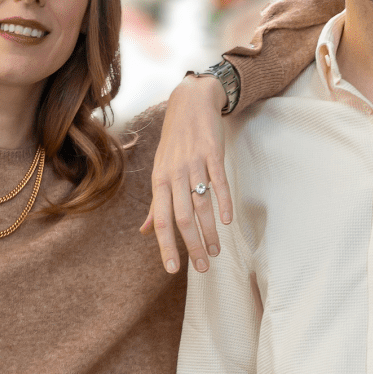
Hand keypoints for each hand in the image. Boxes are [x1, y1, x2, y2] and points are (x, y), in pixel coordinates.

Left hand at [140, 74, 231, 274]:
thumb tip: (145, 231)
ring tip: (216, 251)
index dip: (165, 246)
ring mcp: (194, 163)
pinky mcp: (213, 153)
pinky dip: (223, 202)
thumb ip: (155, 203)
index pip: (161, 220)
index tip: (173, 269)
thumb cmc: (174, 142)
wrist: (190, 103)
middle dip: (192, 246)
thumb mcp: (160, 171)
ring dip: (209, 231)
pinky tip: (227, 221)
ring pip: (201, 204)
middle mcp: (174, 174)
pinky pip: (219, 181)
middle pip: (182, 217)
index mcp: (160, 181)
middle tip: (203, 268)